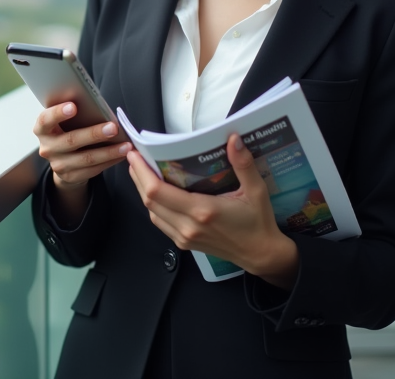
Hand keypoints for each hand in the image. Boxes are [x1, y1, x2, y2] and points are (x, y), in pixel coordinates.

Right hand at [33, 102, 130, 188]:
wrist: (62, 159)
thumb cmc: (67, 130)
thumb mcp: (64, 121)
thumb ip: (73, 113)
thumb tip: (96, 106)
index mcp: (42, 129)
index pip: (46, 120)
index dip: (58, 113)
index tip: (73, 106)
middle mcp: (47, 148)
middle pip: (71, 140)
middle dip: (94, 134)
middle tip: (113, 127)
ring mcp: (58, 164)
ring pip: (86, 158)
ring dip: (108, 152)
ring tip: (125, 145)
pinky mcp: (70, 176)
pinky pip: (93, 170)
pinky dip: (110, 161)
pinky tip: (121, 155)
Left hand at [126, 133, 298, 288]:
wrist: (260, 254)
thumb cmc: (258, 222)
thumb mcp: (256, 190)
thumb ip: (243, 164)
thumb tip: (233, 138)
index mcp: (202, 210)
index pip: (159, 191)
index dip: (142, 172)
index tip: (135, 155)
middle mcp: (188, 225)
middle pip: (149, 200)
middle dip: (137, 177)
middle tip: (134, 157)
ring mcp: (184, 237)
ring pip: (151, 212)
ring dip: (143, 191)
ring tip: (141, 170)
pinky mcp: (184, 243)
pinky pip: (160, 222)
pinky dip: (152, 205)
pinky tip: (154, 192)